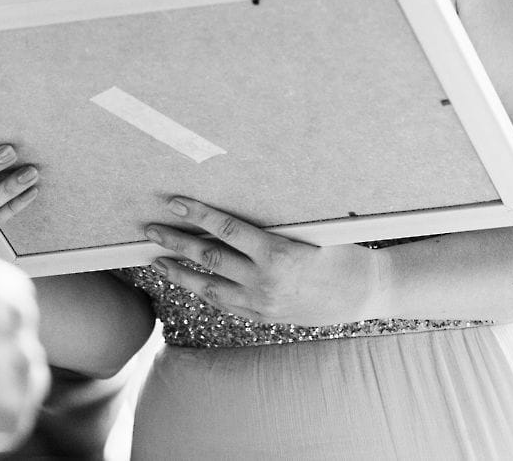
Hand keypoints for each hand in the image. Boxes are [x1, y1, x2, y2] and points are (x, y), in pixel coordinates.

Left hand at [143, 197, 382, 325]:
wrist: (363, 295)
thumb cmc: (342, 250)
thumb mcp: (312, 230)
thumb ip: (276, 221)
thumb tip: (245, 196)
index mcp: (277, 254)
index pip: (226, 228)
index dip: (197, 214)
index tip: (174, 202)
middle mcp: (264, 281)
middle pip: (208, 258)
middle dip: (175, 241)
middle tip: (149, 229)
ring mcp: (261, 304)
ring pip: (208, 287)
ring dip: (178, 271)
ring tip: (157, 259)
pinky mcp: (262, 316)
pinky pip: (223, 303)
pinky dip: (202, 290)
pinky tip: (188, 280)